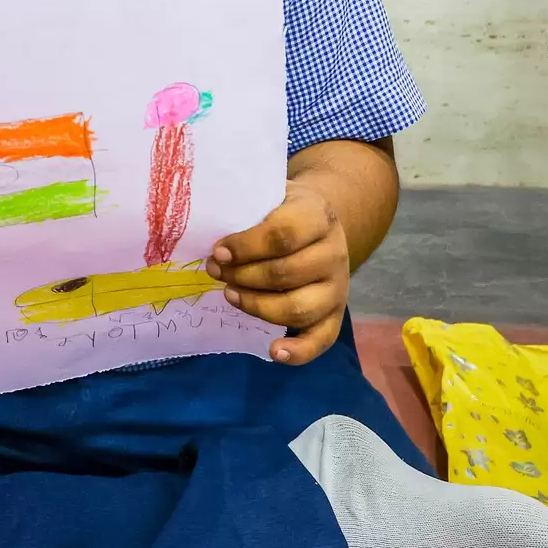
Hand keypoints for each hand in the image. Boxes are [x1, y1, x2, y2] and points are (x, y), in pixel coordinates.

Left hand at [205, 183, 349, 365]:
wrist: (321, 221)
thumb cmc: (285, 209)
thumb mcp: (271, 196)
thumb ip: (246, 210)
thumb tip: (210, 233)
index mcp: (318, 217)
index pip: (283, 235)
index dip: (247, 246)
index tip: (218, 251)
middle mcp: (334, 254)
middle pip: (286, 274)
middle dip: (243, 276)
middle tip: (215, 271)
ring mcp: (338, 288)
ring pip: (298, 308)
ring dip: (257, 306)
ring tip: (229, 295)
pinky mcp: (336, 314)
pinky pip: (322, 339)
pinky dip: (299, 351)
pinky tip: (273, 351)